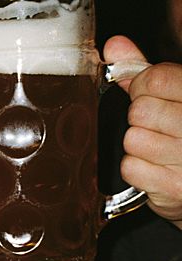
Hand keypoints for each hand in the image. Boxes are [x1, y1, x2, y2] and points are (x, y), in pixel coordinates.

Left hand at [104, 36, 181, 227]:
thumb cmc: (181, 134)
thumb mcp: (172, 95)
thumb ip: (144, 71)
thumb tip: (114, 46)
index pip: (156, 79)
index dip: (141, 87)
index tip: (147, 95)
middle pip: (140, 110)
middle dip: (138, 118)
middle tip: (155, 127)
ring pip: (132, 140)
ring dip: (136, 146)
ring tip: (156, 148)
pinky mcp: (176, 186)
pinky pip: (130, 168)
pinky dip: (135, 169)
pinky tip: (153, 168)